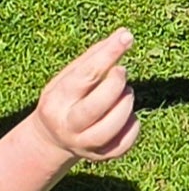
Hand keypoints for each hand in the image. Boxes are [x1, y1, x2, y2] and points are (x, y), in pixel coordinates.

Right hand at [31, 29, 140, 164]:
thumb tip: (124, 34)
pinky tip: (127, 116)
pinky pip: (124, 144)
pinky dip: (133, 126)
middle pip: (96, 107)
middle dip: (115, 86)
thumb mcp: (72, 77)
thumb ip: (96, 57)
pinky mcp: (101, 156)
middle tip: (122, 72)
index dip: (108, 55)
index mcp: (56, 99)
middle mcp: (67, 124)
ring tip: (125, 93)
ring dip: (126, 105)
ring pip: (111, 127)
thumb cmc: (69, 98)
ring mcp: (83, 144)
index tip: (127, 37)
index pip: (85, 75)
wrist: (54, 137)